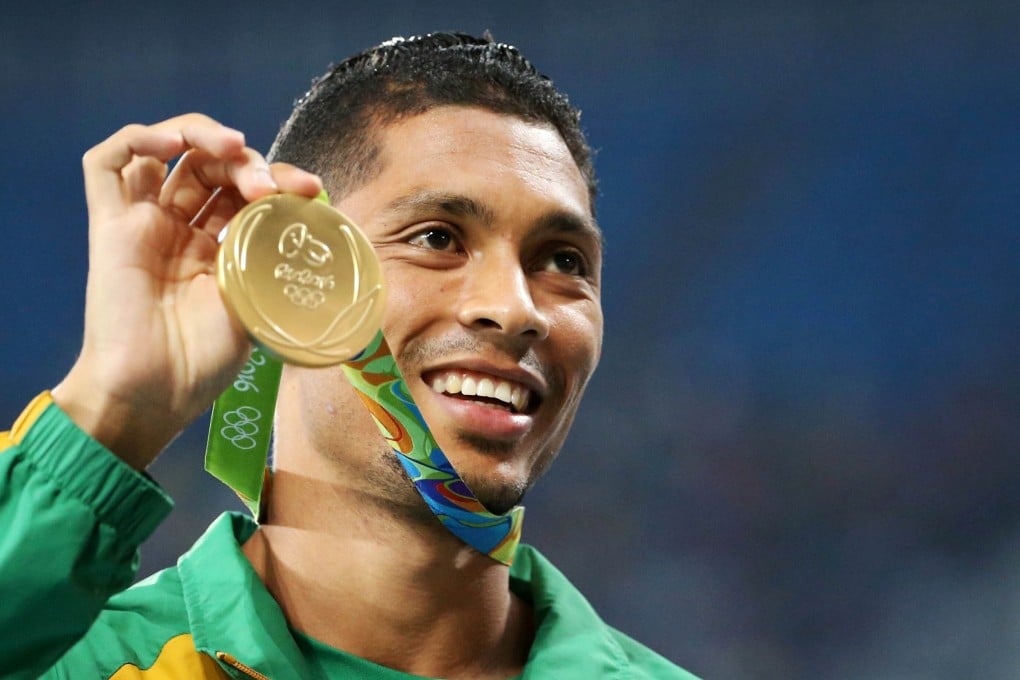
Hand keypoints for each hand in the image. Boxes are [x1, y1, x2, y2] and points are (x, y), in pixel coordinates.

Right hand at [52, 114, 321, 468]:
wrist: (156, 393)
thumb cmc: (205, 361)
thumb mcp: (258, 302)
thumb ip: (274, 261)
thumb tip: (321, 227)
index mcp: (216, 247)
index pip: (244, 190)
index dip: (278, 179)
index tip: (310, 190)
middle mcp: (178, 229)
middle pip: (209, 165)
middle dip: (247, 161)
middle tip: (271, 185)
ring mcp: (142, 224)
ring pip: (163, 151)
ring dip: (201, 135)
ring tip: (233, 149)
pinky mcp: (107, 226)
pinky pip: (105, 163)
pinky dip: (139, 139)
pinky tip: (175, 145)